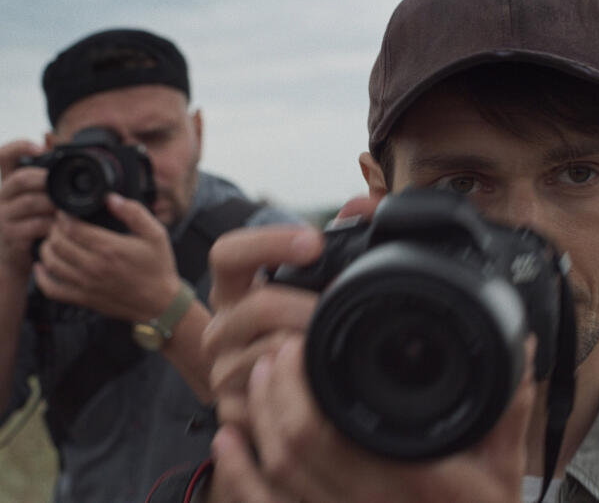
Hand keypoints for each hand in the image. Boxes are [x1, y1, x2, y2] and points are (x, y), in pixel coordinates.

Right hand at [0, 140, 55, 276]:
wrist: (14, 264)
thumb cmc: (32, 228)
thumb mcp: (37, 202)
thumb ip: (45, 180)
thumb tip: (56, 144)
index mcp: (9, 184)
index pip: (3, 157)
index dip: (18, 147)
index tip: (38, 147)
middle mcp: (1, 197)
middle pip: (20, 179)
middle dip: (46, 180)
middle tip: (64, 186)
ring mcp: (3, 217)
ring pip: (30, 202)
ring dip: (55, 204)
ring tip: (69, 208)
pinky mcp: (10, 237)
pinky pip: (35, 226)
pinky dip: (53, 225)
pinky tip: (64, 227)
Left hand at [33, 193, 179, 320]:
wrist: (161, 303)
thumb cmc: (159, 268)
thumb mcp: (156, 234)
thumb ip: (134, 213)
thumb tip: (111, 198)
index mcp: (110, 248)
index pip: (72, 228)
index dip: (63, 216)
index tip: (66, 212)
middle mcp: (94, 267)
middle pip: (57, 243)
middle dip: (54, 229)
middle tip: (60, 224)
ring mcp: (86, 284)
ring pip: (51, 263)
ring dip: (47, 248)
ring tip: (54, 240)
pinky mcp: (83, 298)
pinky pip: (51, 289)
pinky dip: (41, 277)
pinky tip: (43, 266)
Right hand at [204, 195, 379, 430]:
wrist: (269, 392)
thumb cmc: (293, 327)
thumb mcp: (303, 285)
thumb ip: (334, 242)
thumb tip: (361, 206)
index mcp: (234, 288)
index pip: (229, 253)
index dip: (269, 243)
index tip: (315, 242)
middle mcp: (221, 325)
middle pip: (256, 306)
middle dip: (307, 307)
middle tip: (337, 311)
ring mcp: (223, 367)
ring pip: (267, 354)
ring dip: (309, 350)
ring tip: (336, 347)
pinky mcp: (231, 407)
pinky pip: (267, 399)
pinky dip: (300, 390)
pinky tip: (320, 385)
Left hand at [210, 335, 535, 502]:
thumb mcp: (506, 466)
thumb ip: (508, 407)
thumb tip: (516, 347)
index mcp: (407, 480)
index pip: (326, 430)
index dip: (298, 385)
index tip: (298, 347)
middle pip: (289, 448)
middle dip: (272, 394)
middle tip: (276, 354)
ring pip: (273, 478)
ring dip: (254, 424)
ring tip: (255, 382)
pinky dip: (238, 479)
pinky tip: (228, 446)